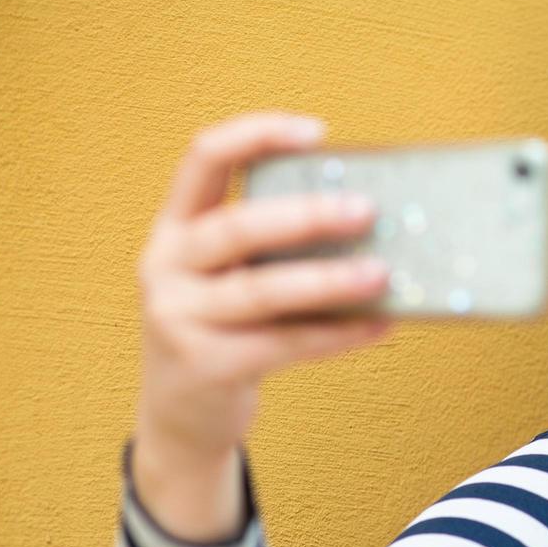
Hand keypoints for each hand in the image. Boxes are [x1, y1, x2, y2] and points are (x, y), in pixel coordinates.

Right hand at [135, 111, 393, 461]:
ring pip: (261, 290)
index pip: (204, 158)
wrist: (181, 415)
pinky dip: (337, 334)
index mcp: (175, 226)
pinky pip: (284, 344)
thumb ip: (274, 247)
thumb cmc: (225, 328)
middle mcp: (166, 264)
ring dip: (329, 280)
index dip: (256, 135)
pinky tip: (379, 324)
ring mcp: (179, 317)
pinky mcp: (205, 366)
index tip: (316, 131)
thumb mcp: (229, 276)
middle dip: (307, 215)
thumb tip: (373, 221)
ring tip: (381, 273)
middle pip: (237, 226)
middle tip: (367, 211)